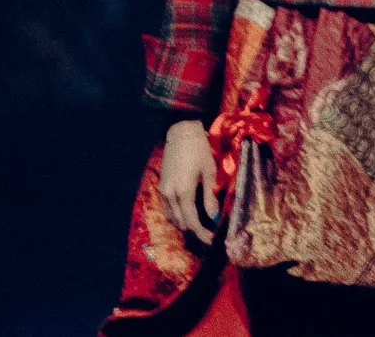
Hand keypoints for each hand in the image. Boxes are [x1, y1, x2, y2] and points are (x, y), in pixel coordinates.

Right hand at [159, 120, 221, 247]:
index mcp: (183, 192)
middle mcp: (170, 195)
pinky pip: (167, 209)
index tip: (211, 240)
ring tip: (200, 223)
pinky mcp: (161, 187)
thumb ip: (209, 197)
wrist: (181, 133)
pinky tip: (186, 213)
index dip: (202, 233)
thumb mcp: (209, 172)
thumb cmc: (199, 150)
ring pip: (172, 217)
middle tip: (209, 230)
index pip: (192, 221)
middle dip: (195, 229)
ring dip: (185, 223)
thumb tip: (214, 217)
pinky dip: (176, 215)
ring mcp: (163, 191)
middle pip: (181, 222)